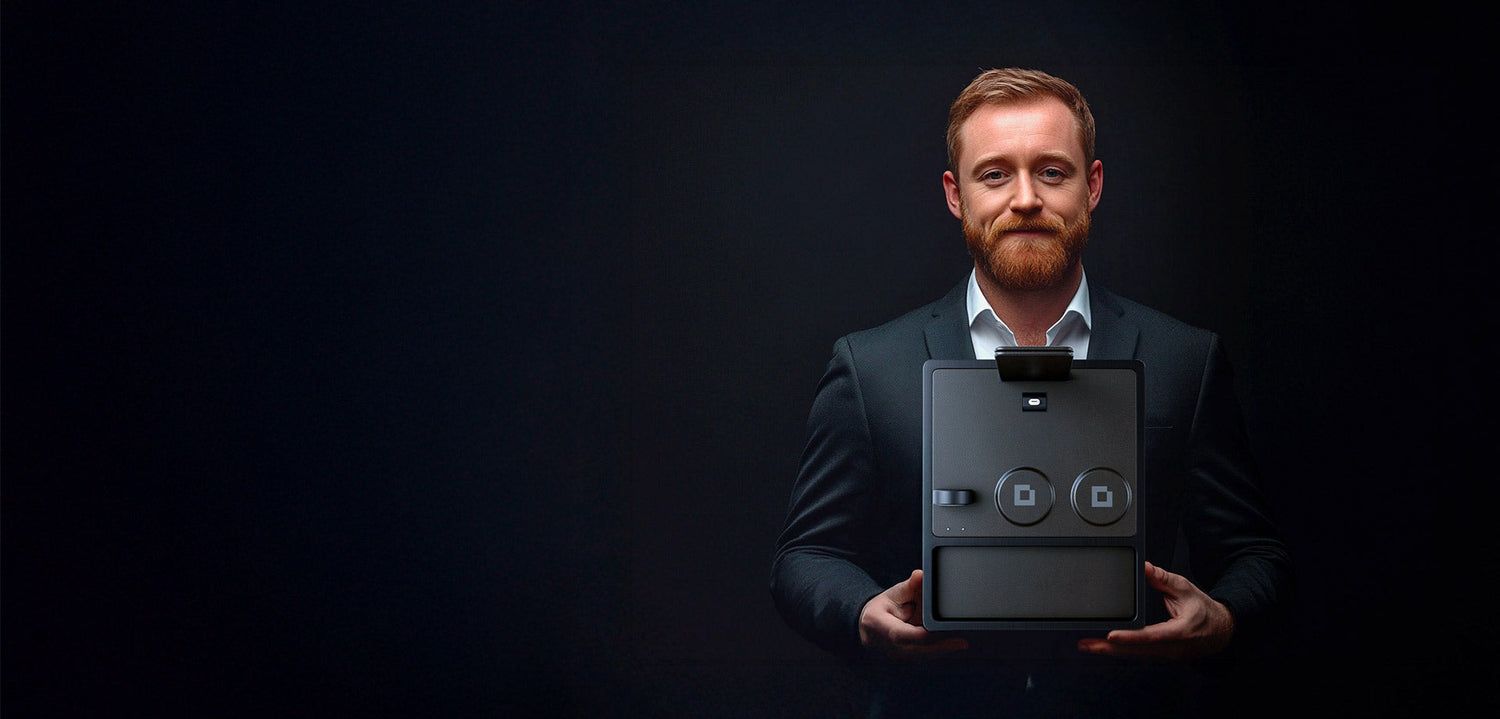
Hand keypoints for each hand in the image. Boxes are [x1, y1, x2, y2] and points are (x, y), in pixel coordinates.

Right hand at [858, 570, 968, 658]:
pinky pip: (927, 656)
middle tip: (962, 643)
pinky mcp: (910, 659)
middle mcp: (891, 646)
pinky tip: (955, 645)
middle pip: (919, 650)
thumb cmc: (882, 609)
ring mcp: (900, 656)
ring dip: (943, 650)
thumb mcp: (893, 594)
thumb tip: (920, 575)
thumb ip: (909, 586)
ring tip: (961, 643)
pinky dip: (940, 650)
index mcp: (882, 627)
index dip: (924, 635)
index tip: (940, 630)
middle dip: (941, 647)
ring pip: (925, 656)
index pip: (904, 635)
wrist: (869, 629)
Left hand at [1077, 561, 1234, 659]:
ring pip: (1134, 655)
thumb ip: (1162, 578)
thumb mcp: (1185, 588)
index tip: (1111, 635)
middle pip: (1136, 650)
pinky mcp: (1161, 655)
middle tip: (1086, 644)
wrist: (1221, 631)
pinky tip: (1104, 648)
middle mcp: (1171, 648)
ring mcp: (1166, 655)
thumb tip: (1144, 567)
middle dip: (1109, 648)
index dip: (1129, 636)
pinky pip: (1138, 654)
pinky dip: (1120, 651)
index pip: (1150, 636)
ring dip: (1110, 652)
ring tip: (1088, 646)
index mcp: (1179, 631)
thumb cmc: (1204, 610)